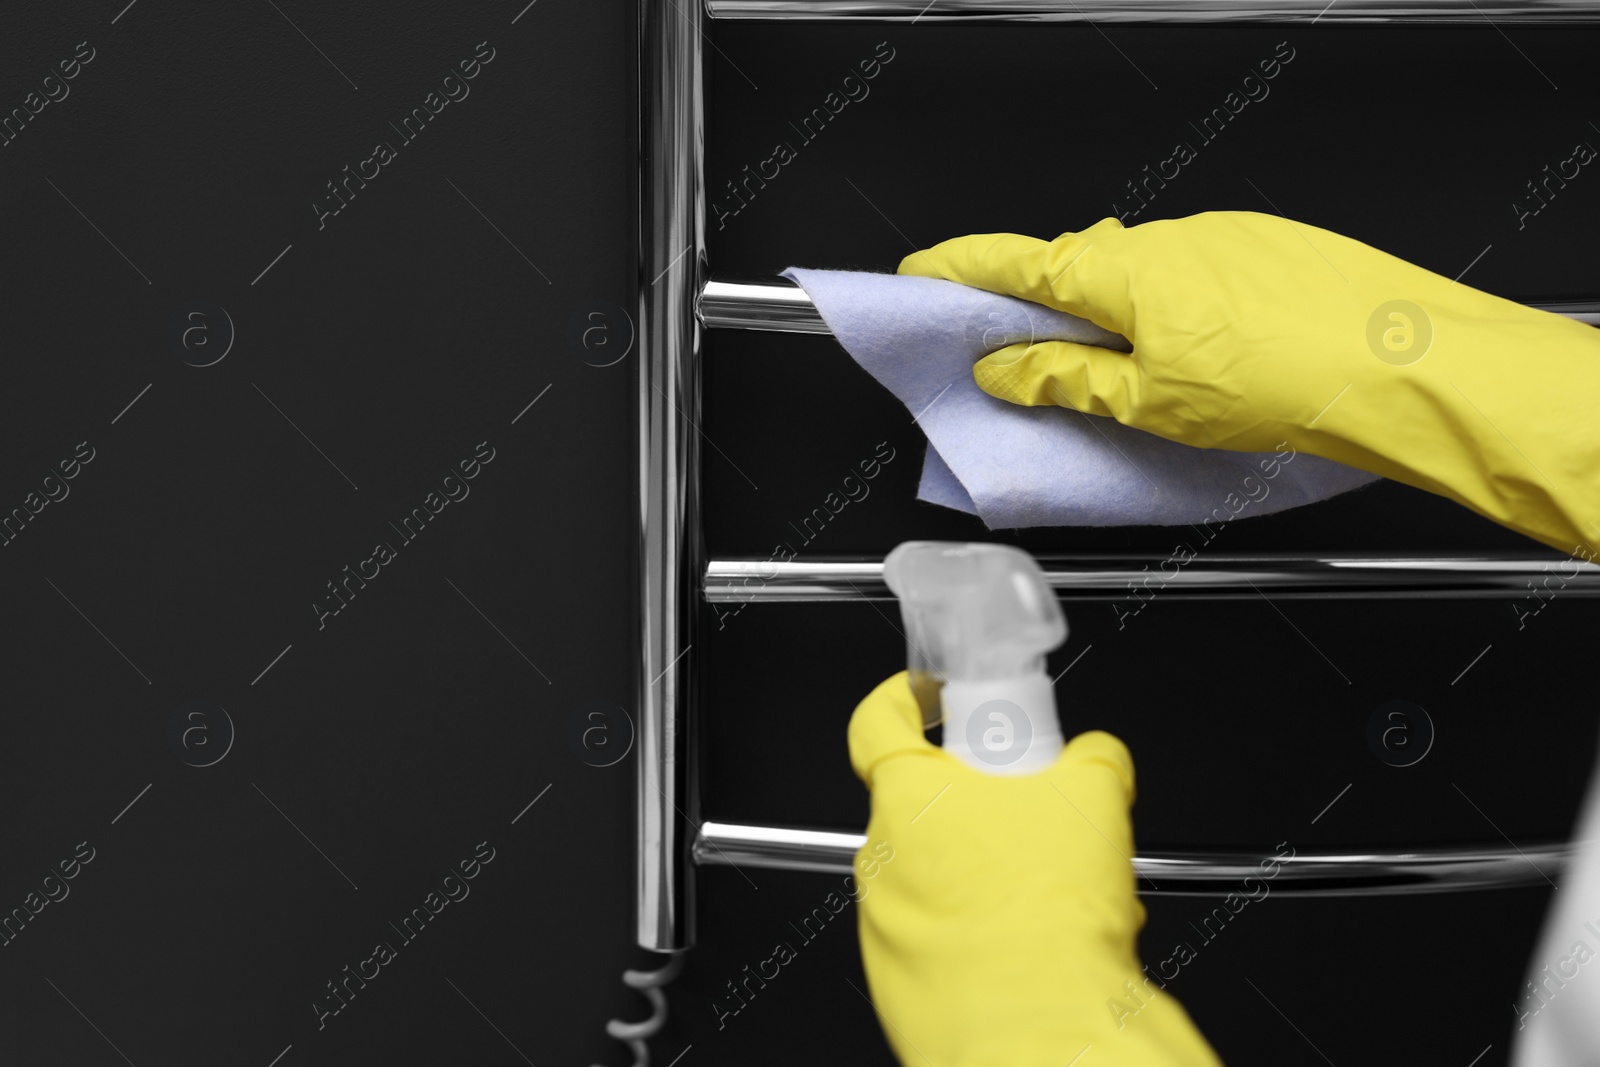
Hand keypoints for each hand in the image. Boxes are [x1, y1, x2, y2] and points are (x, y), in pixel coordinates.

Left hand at [847, 670, 1222, 1066]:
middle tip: (1032, 817)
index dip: (902, 698)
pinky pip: (938, 936)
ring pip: (935, 875)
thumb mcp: (1095, 799)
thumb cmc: (1046, 915)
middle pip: (922, 806)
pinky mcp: (897, 979)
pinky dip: (981, 933)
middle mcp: (880, 856)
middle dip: (978, 807)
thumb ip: (1089, 757)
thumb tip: (1095, 754)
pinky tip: (1035, 944)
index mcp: (908, 795)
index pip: (877, 721)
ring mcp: (883, 922)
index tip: (927, 697)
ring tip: (1050, 894)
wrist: (1041, 1031)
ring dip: (986, 876)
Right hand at [898, 212, 1599, 556]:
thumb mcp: (1150, 404)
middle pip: (1073, 268)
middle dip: (1036, 309)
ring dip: (1112, 319)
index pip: (1016, 262)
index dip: (959, 271)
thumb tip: (1005, 368)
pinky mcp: (1266, 250)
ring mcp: (1221, 238)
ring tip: (1128, 383)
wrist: (1407, 367)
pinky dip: (1168, 313)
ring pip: (1137, 277)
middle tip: (1012, 357)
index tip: (918, 278)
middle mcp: (1167, 238)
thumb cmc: (1287, 386)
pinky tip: (1198, 364)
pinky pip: (1190, 277)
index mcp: (1124, 270)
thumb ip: (1066, 380)